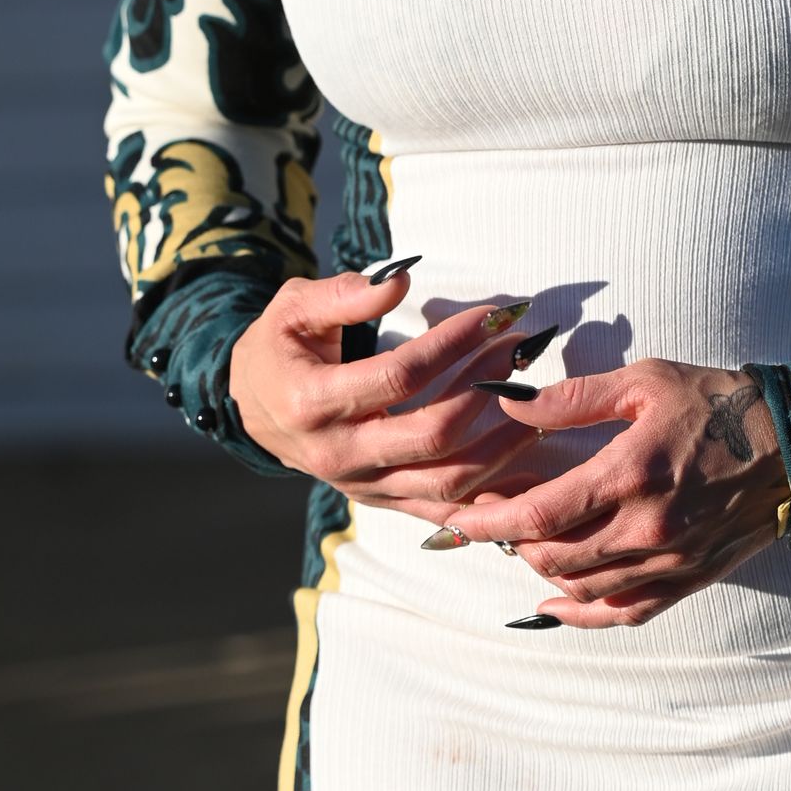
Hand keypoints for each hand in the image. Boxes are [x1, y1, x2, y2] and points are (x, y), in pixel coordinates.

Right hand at [229, 267, 540, 511]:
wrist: (252, 409)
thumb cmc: (279, 347)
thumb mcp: (294, 307)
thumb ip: (344, 293)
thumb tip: (402, 278)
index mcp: (312, 403)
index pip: (399, 376)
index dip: (451, 343)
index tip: (492, 315)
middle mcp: (339, 455)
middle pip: (433, 435)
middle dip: (486, 389)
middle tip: (520, 350)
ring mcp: (364, 486)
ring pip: (447, 482)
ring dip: (502, 444)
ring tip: (538, 402)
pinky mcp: (383, 502)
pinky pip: (445, 512)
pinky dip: (491, 500)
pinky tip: (530, 473)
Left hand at [449, 363, 789, 625]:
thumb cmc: (717, 402)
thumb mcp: (644, 381)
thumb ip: (573, 398)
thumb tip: (508, 405)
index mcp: (631, 474)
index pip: (541, 515)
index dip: (490, 521)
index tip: (459, 515)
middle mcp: (648, 528)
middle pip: (554, 557)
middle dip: (509, 542)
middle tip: (488, 517)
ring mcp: (669, 560)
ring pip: (582, 588)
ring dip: (541, 570)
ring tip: (521, 542)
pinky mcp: (687, 579)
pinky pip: (624, 613)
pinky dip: (581, 616)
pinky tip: (551, 605)